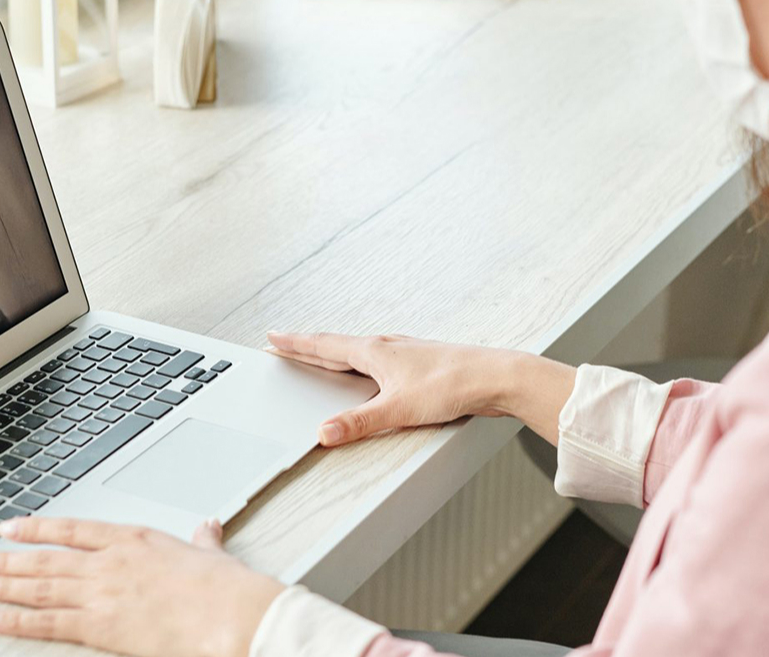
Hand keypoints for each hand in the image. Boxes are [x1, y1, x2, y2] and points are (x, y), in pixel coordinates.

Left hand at [0, 517, 284, 656]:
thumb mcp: (211, 555)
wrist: (232, 614)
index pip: (73, 529)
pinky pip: (46, 623)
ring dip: (1, 584)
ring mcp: (102, 594)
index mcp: (135, 539)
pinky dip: (13, 620)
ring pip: (38, 587)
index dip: (38, 528)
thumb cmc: (225, 588)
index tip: (12, 528)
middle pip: (46, 559)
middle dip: (7, 560)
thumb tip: (208, 529)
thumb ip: (203, 542)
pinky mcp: (100, 628)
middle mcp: (110, 563)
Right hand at [266, 331, 533, 445]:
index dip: (296, 343)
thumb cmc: (452, 384)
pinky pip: (378, 360)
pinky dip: (360, 363)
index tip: (273, 336)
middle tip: (285, 345)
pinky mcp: (419, 364)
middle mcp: (387, 346)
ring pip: (359, 352)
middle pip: (337, 346)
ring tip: (320, 357)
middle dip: (309, 347)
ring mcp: (404, 353)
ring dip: (335, 354)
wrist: (495, 376)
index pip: (324, 346)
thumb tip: (325, 432)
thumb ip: (359, 422)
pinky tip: (369, 373)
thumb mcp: (398, 408)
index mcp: (375, 351)